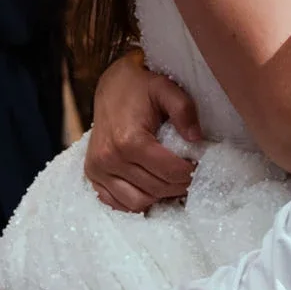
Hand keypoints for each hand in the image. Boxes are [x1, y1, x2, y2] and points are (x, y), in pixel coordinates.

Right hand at [84, 51, 203, 211]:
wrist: (110, 86)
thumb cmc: (140, 88)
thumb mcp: (166, 88)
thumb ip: (184, 110)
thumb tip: (196, 138)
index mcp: (129, 140)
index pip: (169, 171)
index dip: (190, 173)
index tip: (198, 166)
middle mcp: (109, 158)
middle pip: (156, 188)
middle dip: (178, 185)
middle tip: (189, 174)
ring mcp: (98, 169)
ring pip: (138, 202)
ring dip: (159, 195)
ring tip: (170, 180)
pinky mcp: (92, 175)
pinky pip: (117, 203)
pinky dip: (136, 200)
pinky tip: (149, 186)